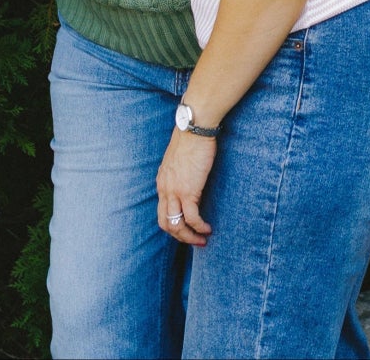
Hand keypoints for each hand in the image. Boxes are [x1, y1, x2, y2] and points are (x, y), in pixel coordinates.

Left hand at [155, 131, 214, 246]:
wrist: (194, 129)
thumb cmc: (190, 141)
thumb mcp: (178, 161)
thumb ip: (179, 175)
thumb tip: (189, 183)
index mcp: (162, 182)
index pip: (161, 212)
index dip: (174, 225)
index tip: (188, 230)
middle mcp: (164, 188)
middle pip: (165, 223)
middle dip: (180, 236)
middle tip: (195, 241)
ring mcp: (174, 191)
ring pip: (176, 225)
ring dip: (190, 237)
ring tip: (203, 239)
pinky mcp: (188, 190)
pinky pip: (192, 218)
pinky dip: (199, 227)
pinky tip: (208, 228)